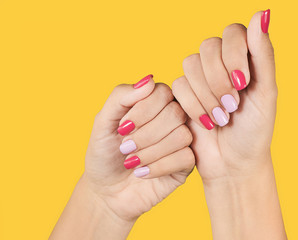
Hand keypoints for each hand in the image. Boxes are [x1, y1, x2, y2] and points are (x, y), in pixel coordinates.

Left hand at [50, 75, 194, 239]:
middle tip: (125, 148)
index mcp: (154, 104)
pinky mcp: (186, 164)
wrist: (106, 192)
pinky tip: (143, 173)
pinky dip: (159, 167)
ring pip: (182, 136)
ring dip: (151, 152)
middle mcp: (172, 119)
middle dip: (145, 134)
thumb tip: (148, 80)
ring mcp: (181, 141)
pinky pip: (186, 158)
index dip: (144, 110)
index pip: (163, 92)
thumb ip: (120, 97)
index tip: (122, 128)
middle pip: (175, 113)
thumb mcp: (102, 123)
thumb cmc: (104, 154)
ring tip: (132, 162)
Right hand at [172, 11, 275, 181]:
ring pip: (190, 64)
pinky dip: (194, 105)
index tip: (243, 83)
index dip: (234, 54)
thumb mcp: (266, 94)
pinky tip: (207, 122)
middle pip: (208, 46)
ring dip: (206, 94)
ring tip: (221, 117)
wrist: (233, 164)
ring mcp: (200, 79)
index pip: (233, 33)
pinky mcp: (183, 94)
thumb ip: (263, 55)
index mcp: (245, 60)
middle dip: (219, 79)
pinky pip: (178, 85)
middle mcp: (221, 64)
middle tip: (232, 106)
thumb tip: (264, 13)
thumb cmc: (255, 131)